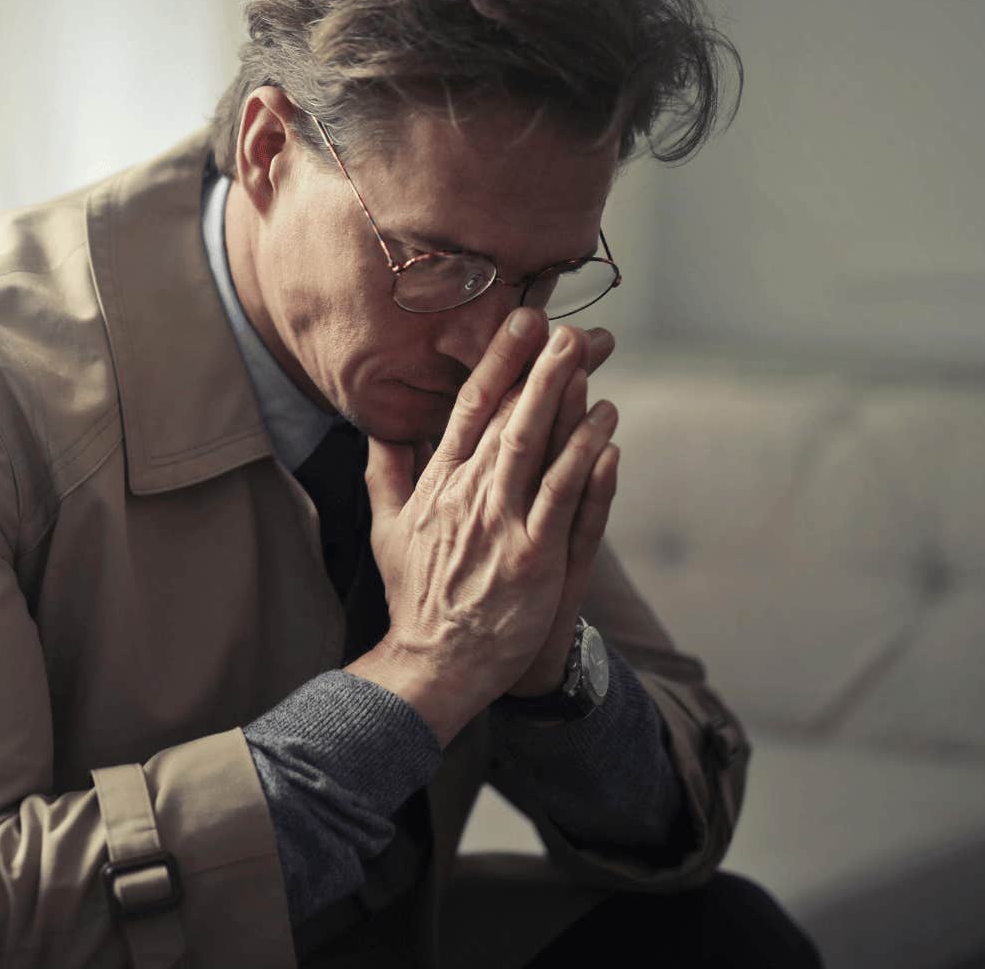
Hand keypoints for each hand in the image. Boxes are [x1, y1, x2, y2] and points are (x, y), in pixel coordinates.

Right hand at [347, 311, 620, 743]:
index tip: (521, 324)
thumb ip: (385, 474)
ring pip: (534, 449)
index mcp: (437, 484)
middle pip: (507, 419)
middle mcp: (467, 497)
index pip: (468, 410)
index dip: (497, 364)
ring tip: (590, 364)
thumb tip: (380, 430)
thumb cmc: (417, 596)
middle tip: (566, 328)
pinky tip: (605, 433)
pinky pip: (563, 499)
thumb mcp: (385, 529)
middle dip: (537, 369)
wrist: (434, 660)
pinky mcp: (532, 558)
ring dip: (563, 403)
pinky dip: (583, 462)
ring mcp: (501, 526)